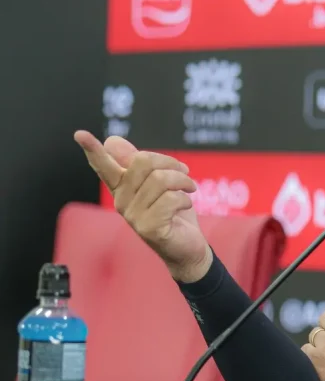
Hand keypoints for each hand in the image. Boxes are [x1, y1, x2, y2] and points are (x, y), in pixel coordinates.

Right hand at [74, 130, 211, 282]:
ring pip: (161, 179)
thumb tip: (112, 141)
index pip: (104, 166)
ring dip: (183, 181)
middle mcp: (122, 201)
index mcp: (122, 187)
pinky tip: (185, 206)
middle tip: (184, 172)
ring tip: (189, 189)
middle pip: (144, 162)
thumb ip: (138, 164)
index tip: (79, 134)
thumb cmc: (174, 212)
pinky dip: (185, 199)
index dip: (93, 149)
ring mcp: (133, 216)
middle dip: (170, 163)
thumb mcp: (158, 184)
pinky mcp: (148, 228)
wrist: (188, 246)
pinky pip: (171, 199)